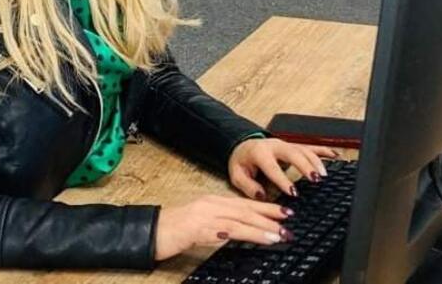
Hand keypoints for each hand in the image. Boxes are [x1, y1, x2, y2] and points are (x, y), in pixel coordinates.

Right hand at [154, 194, 294, 260]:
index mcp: (212, 202)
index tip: (284, 212)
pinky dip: (250, 234)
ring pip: (242, 218)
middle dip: (270, 214)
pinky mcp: (201, 228)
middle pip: (246, 208)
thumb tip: (237, 234)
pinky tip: (262, 238)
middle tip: (290, 220)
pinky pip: (231, 231)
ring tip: (281, 233)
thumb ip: (218, 227)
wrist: (151, 233)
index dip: (265, 207)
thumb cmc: (172, 232)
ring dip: (264, 226)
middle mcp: (211, 204)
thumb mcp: (199, 227)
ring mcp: (206, 215)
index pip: (243, 203)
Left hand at [227, 138, 338, 199]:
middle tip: (315, 180)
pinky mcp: (293, 146)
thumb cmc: (242, 162)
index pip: (273, 167)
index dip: (283, 180)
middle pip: (293, 153)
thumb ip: (248, 186)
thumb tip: (262, 196)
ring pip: (303, 150)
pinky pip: (310, 146)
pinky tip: (334, 155)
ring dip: (316, 161)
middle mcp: (275, 146)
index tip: (293, 192)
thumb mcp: (237, 175)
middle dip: (305, 166)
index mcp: (260, 153)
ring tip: (324, 175)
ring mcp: (285, 145)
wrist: (243, 146)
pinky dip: (323, 151)